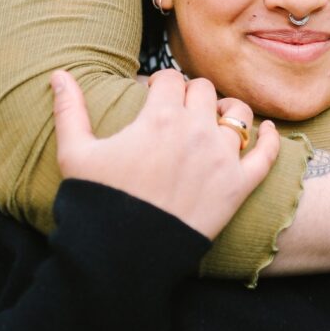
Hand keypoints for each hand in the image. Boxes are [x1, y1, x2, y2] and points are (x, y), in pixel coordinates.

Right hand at [51, 68, 278, 239]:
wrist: (123, 256)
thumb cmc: (97, 202)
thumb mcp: (74, 153)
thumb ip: (69, 109)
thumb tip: (58, 74)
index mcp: (158, 116)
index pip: (170, 78)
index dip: (160, 84)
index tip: (153, 94)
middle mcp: (195, 130)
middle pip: (204, 90)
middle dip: (191, 95)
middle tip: (180, 111)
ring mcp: (221, 158)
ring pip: (238, 114)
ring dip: (228, 112)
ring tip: (217, 120)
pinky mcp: (239, 187)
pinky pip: (266, 155)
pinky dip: (271, 139)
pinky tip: (268, 131)